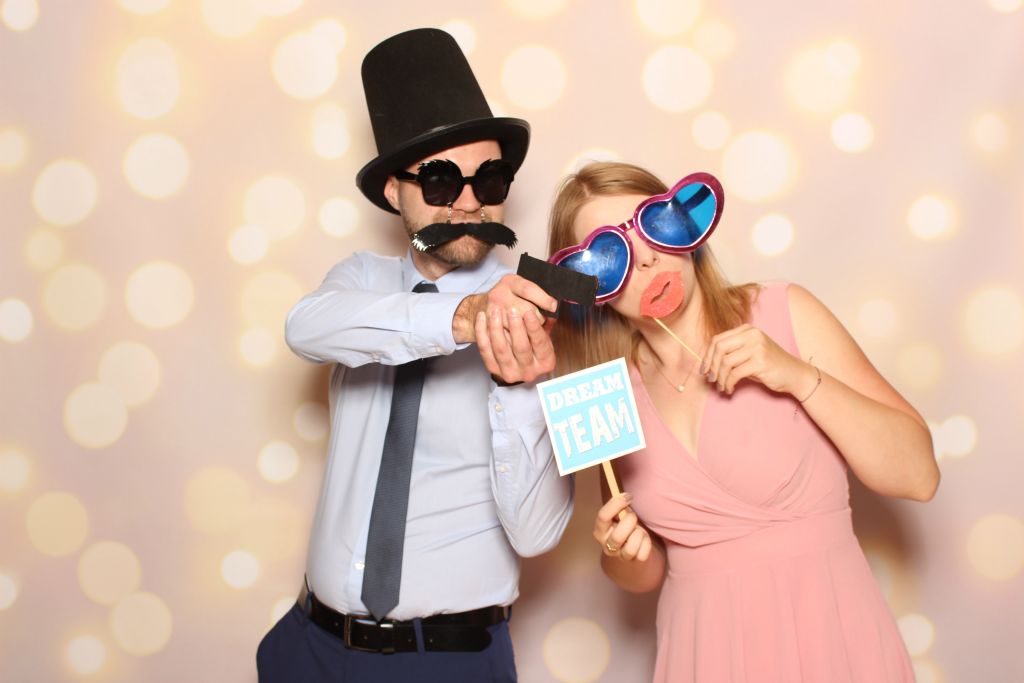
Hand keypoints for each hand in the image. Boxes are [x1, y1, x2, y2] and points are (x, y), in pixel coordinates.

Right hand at [453, 274, 557, 343]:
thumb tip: (554, 313)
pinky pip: (506, 337)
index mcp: (510, 282)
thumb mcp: (522, 293)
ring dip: (527, 332)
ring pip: (517, 326)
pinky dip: (515, 340)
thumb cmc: (508, 300)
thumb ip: (539, 301)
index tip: (553, 306)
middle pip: (525, 309)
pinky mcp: (488, 326)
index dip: (543, 299)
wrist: (480, 308)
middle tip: (540, 320)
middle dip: (537, 318)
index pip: (529, 289)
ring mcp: (492, 311)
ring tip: (528, 330)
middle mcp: (499, 294)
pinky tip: (517, 339)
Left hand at [474, 298, 554, 383]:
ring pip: (501, 349)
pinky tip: (482, 318)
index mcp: (546, 362)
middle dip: (516, 327)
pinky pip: (485, 350)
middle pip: (521, 348)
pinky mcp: (493, 369)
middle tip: (512, 310)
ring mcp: (510, 372)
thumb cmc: (532, 342)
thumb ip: (545, 322)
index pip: (540, 343)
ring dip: (496, 328)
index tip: (528, 312)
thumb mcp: (544, 333)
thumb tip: (548, 308)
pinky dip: (482, 332)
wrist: (516, 356)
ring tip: (495, 311)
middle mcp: (529, 371)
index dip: (534, 327)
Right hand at [594, 493, 651, 561]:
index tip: (628, 496)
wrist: (632, 549)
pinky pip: (643, 554)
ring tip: (638, 530)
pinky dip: (646, 544)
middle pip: (617, 536)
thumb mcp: (618, 517)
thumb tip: (626, 497)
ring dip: (639, 534)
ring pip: (631, 548)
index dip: (616, 504)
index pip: (603, 516)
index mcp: (600, 531)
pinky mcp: (634, 562)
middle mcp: (607, 545)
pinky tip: (643, 539)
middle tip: (633, 517)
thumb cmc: (624, 527)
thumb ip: (619, 508)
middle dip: (629, 522)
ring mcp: (620, 556)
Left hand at [699, 323, 816, 396]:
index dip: (707, 356)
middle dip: (711, 366)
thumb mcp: (748, 354)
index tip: (704, 370)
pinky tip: (730, 389)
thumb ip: (731, 352)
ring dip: (720, 378)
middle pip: (719, 348)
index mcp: (747, 330)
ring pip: (726, 362)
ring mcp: (757, 347)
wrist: (794, 374)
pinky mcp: (760, 361)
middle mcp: (752, 334)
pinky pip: (735, 374)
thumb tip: (706, 362)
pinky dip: (728, 383)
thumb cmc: (768, 366)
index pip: (717, 339)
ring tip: (721, 387)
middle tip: (710, 379)